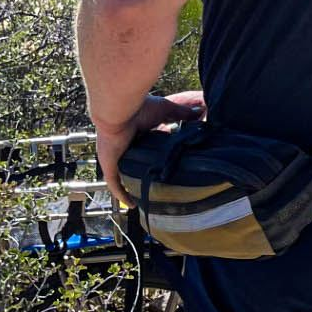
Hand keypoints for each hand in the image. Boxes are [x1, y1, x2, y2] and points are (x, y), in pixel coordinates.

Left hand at [94, 93, 205, 207]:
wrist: (118, 111)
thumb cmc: (139, 107)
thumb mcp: (165, 110)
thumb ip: (182, 113)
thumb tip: (201, 111)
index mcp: (134, 132)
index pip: (145, 147)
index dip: (155, 155)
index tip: (169, 162)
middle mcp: (123, 147)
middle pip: (134, 164)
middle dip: (144, 172)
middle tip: (161, 183)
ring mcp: (115, 158)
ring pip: (124, 176)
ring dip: (133, 185)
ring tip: (148, 196)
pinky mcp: (110, 166)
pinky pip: (115, 185)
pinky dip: (122, 194)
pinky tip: (132, 204)